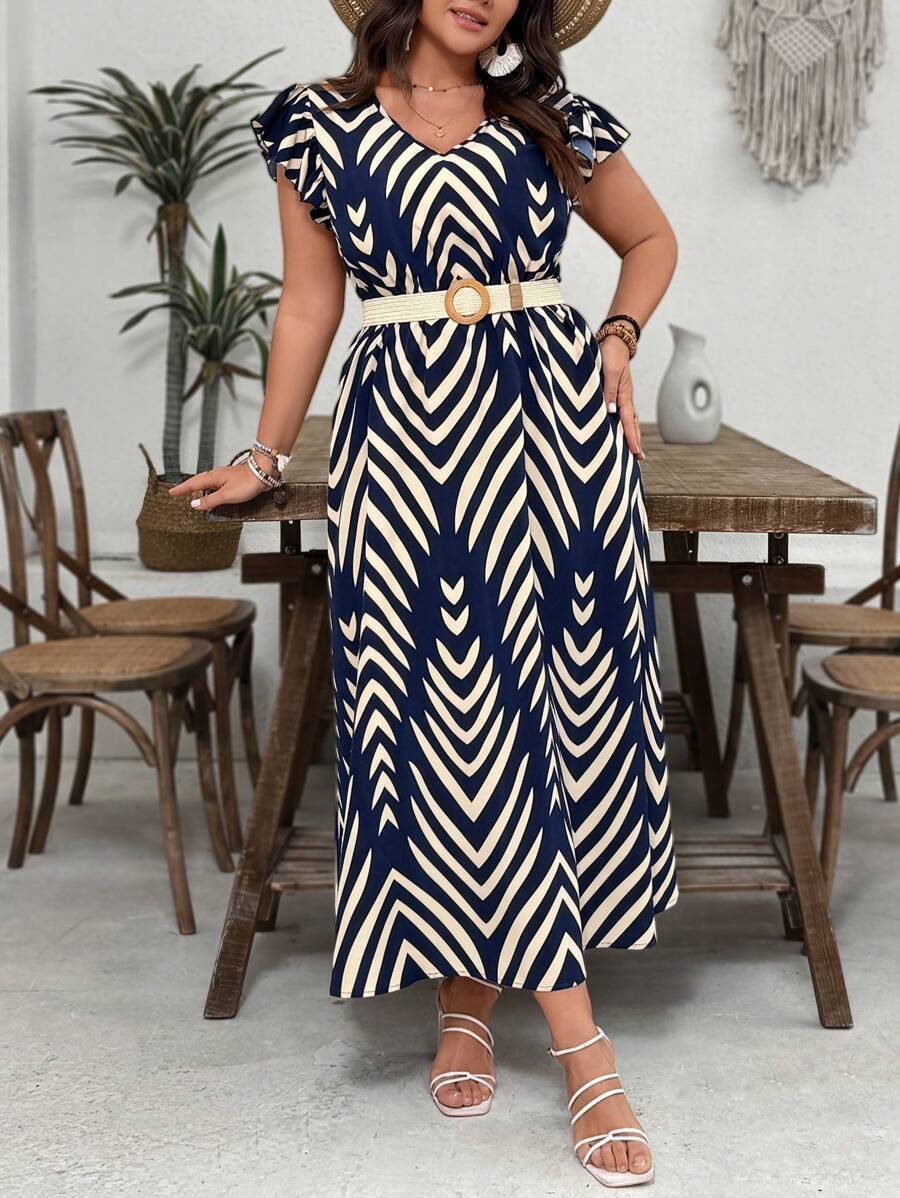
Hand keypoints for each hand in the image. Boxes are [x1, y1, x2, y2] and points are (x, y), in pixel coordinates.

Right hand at [167, 461, 268, 510]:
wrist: (263, 472)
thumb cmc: (247, 481)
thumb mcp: (226, 495)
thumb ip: (210, 501)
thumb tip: (195, 504)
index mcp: (212, 478)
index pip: (192, 484)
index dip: (181, 489)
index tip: (171, 492)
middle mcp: (217, 475)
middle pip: (198, 482)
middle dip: (188, 487)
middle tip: (179, 492)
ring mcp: (225, 477)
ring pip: (208, 482)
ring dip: (199, 488)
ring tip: (193, 494)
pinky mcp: (233, 479)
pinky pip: (217, 484)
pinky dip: (211, 489)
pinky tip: (214, 493)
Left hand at [598, 335, 642, 460]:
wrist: (614, 341)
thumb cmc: (609, 354)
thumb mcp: (608, 371)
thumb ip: (608, 391)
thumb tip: (610, 412)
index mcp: (624, 395)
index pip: (628, 421)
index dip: (631, 437)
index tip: (635, 452)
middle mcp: (624, 398)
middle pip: (632, 424)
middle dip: (636, 441)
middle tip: (639, 459)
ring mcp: (621, 396)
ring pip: (628, 420)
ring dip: (631, 435)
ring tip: (633, 450)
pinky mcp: (616, 393)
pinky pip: (621, 413)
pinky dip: (623, 425)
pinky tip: (620, 432)